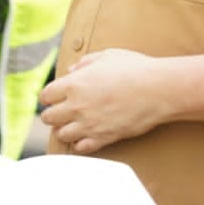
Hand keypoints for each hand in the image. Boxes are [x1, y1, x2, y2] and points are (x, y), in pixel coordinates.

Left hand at [39, 48, 169, 153]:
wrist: (158, 89)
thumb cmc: (135, 69)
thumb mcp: (108, 56)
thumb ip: (85, 62)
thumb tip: (72, 70)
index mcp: (74, 84)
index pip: (45, 96)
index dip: (48, 96)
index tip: (54, 96)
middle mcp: (76, 106)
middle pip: (48, 118)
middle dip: (53, 114)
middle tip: (62, 111)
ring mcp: (89, 124)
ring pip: (61, 135)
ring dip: (65, 130)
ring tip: (75, 124)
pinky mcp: (103, 138)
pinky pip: (81, 148)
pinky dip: (81, 143)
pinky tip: (88, 135)